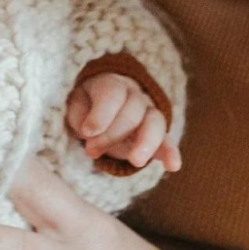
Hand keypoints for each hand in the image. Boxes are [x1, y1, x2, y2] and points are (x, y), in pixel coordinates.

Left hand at [65, 72, 181, 171]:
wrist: (101, 109)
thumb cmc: (85, 107)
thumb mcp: (74, 105)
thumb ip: (79, 114)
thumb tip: (89, 131)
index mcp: (112, 84)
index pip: (113, 93)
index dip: (101, 113)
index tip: (87, 132)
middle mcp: (135, 96)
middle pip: (132, 110)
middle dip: (112, 134)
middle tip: (91, 151)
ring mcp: (149, 114)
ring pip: (155, 122)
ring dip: (146, 142)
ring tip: (136, 161)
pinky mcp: (157, 135)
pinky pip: (167, 141)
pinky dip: (171, 153)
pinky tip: (173, 165)